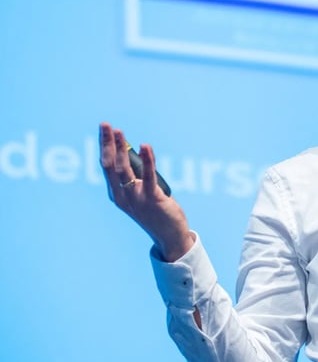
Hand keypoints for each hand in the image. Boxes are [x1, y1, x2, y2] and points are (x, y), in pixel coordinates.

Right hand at [99, 123, 192, 260]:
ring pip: (124, 169)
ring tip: (120, 132)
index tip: (104, 130)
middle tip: (106, 125)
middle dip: (108, 144)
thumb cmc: (156, 212)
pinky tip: (145, 146)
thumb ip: (136, 178)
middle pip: (110, 165)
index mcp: (117, 194)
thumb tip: (137, 154)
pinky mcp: (152, 199)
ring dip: (121, 148)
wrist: (169, 236)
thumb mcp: (141, 193)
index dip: (104, 147)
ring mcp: (136, 198)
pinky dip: (147, 159)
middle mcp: (122, 196)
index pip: (106, 166)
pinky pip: (148, 176)